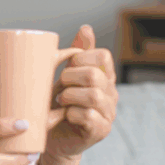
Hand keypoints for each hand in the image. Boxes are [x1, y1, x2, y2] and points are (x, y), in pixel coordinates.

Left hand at [44, 24, 118, 161]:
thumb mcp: (67, 76)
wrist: (53, 136)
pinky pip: (88, 116)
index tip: (67, 65)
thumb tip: (86, 28)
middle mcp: (111, 94)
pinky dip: (71, 113)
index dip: (82, 57)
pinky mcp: (101, 130)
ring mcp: (108, 113)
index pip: (103, 56)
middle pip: (94, 75)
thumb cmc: (59, 104)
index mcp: (104, 77)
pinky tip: (64, 115)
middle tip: (59, 86)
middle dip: (70, 78)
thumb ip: (78, 53)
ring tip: (60, 101)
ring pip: (93, 96)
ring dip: (70, 96)